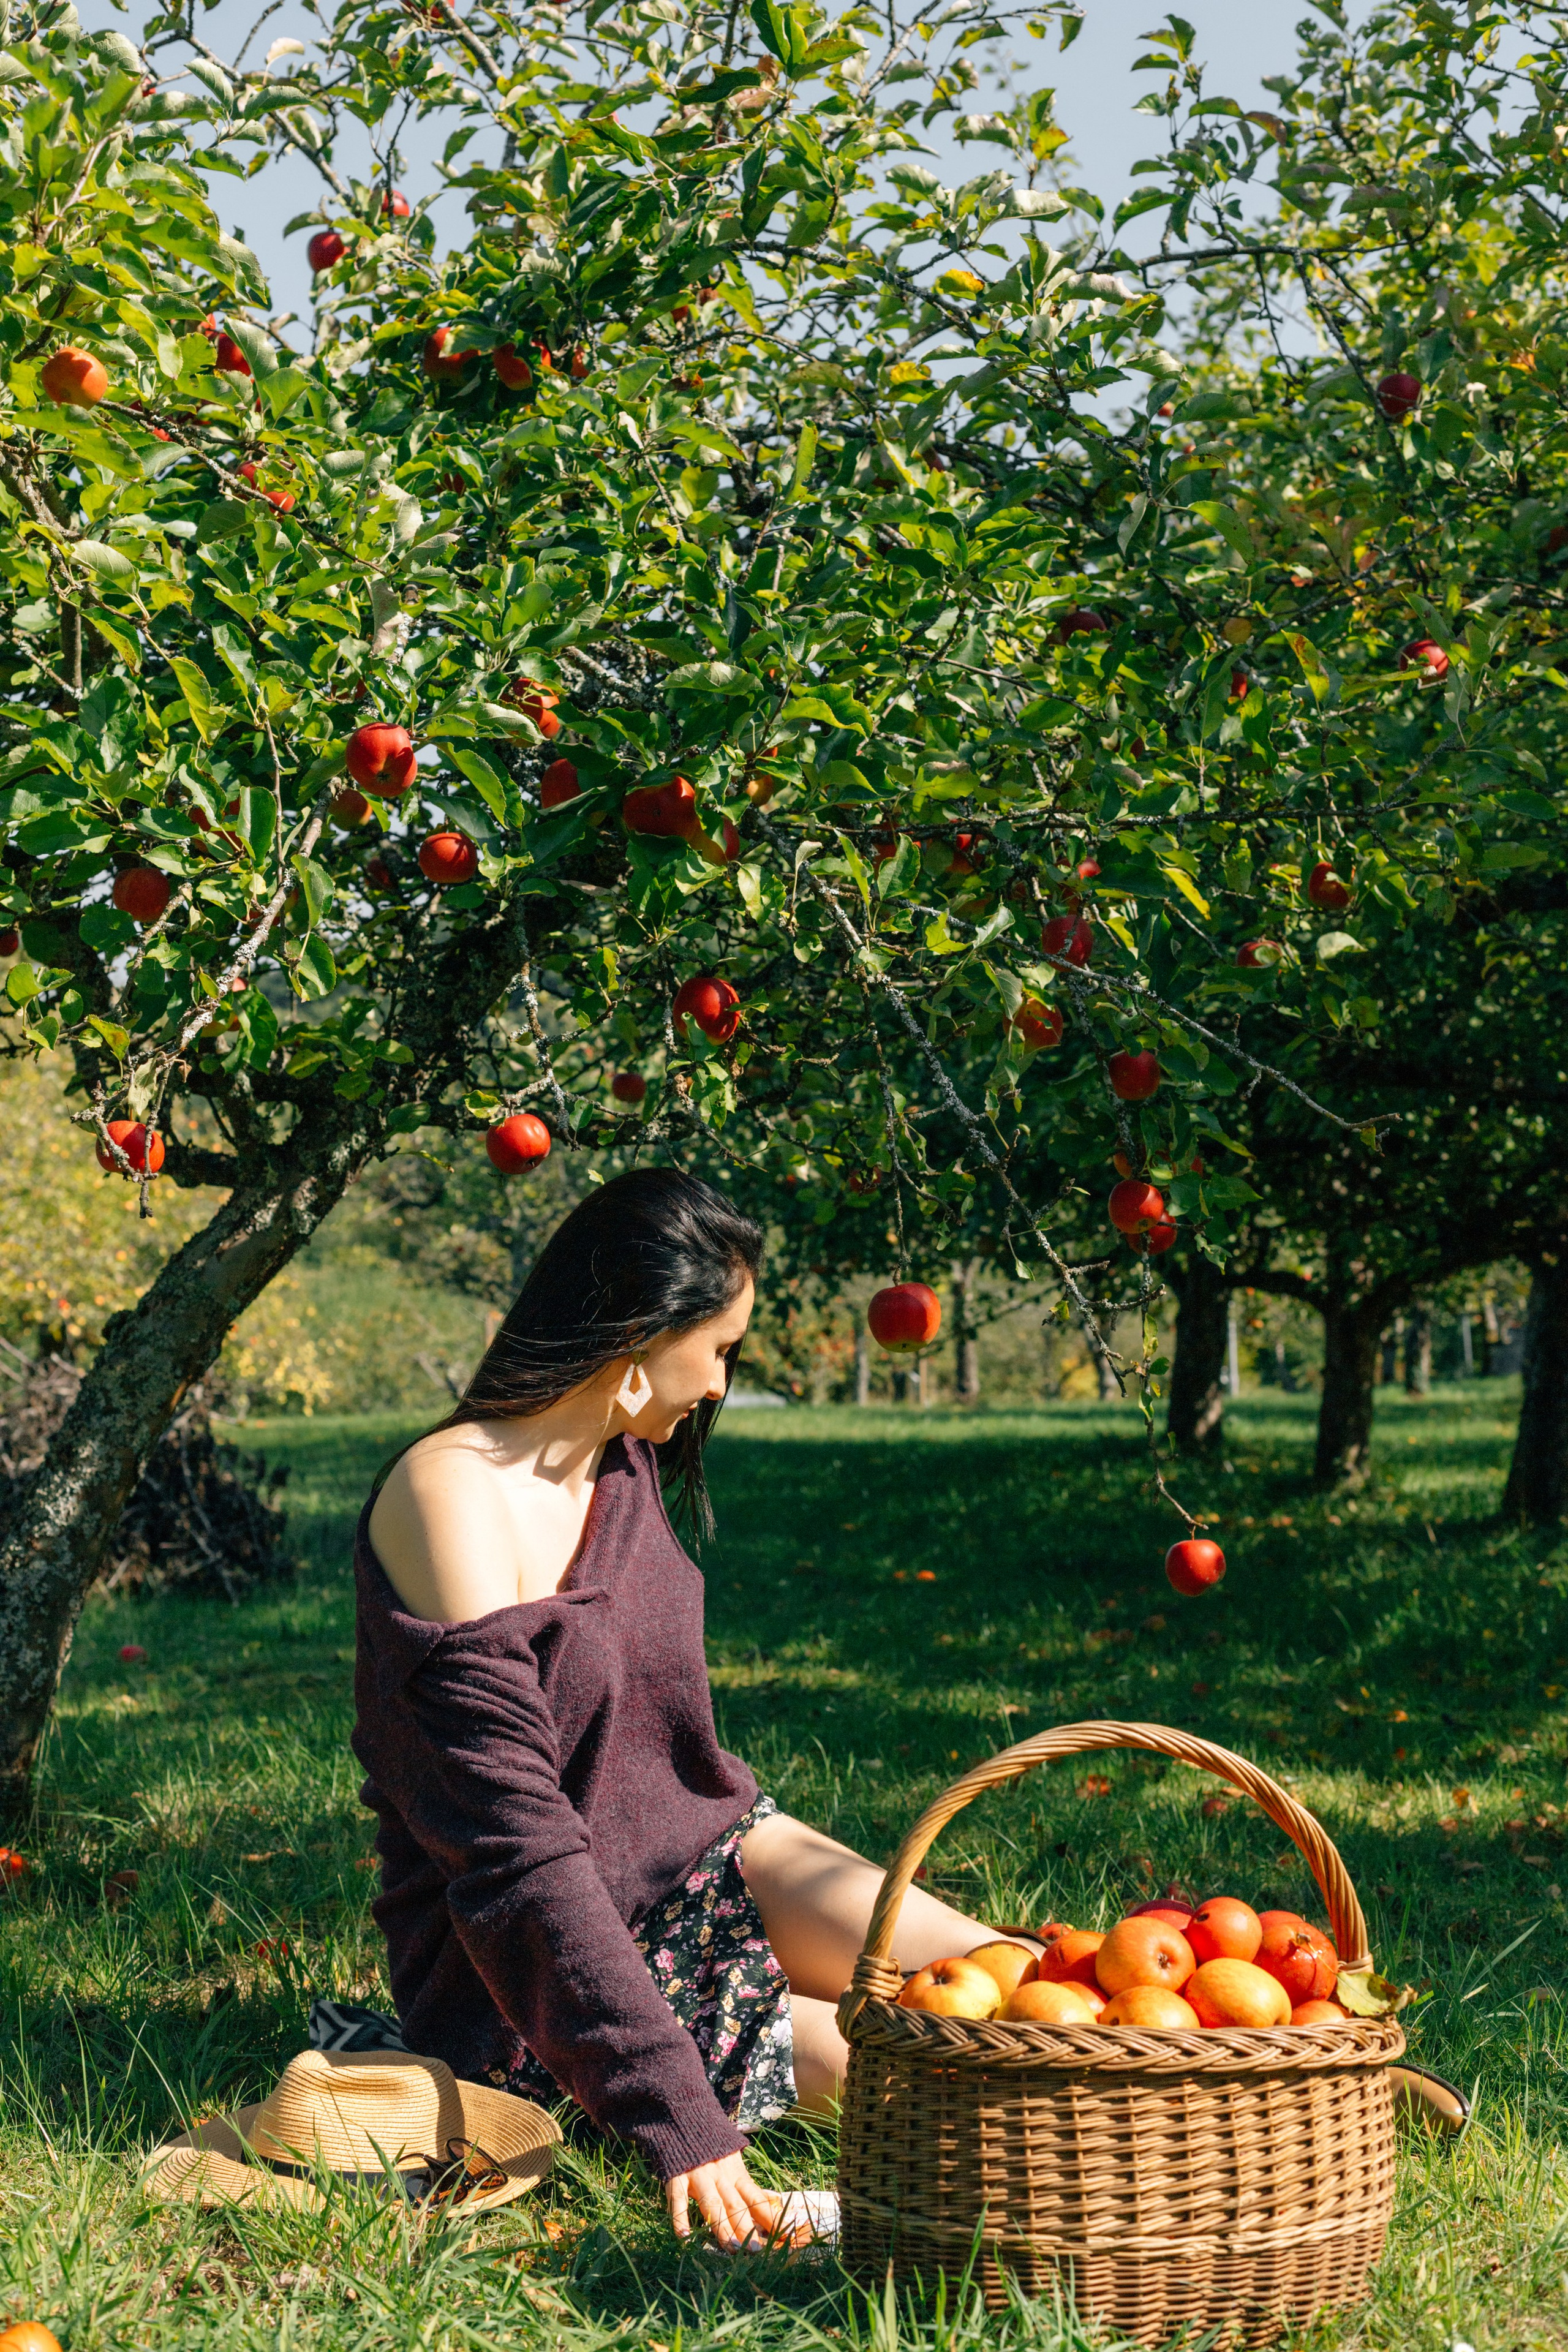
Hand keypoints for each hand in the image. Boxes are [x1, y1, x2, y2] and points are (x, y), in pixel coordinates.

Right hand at [665, 2149, 781, 2247]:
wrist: (685, 2118)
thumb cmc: (714, 2148)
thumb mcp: (735, 2163)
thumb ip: (750, 2186)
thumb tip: (776, 2202)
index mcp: (736, 2173)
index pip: (756, 2198)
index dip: (769, 2217)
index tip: (782, 2237)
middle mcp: (720, 2176)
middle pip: (735, 2204)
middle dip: (746, 2228)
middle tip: (756, 2250)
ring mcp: (698, 2176)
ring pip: (711, 2204)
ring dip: (721, 2227)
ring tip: (731, 2248)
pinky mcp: (676, 2177)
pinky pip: (678, 2199)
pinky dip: (680, 2218)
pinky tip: (684, 2237)